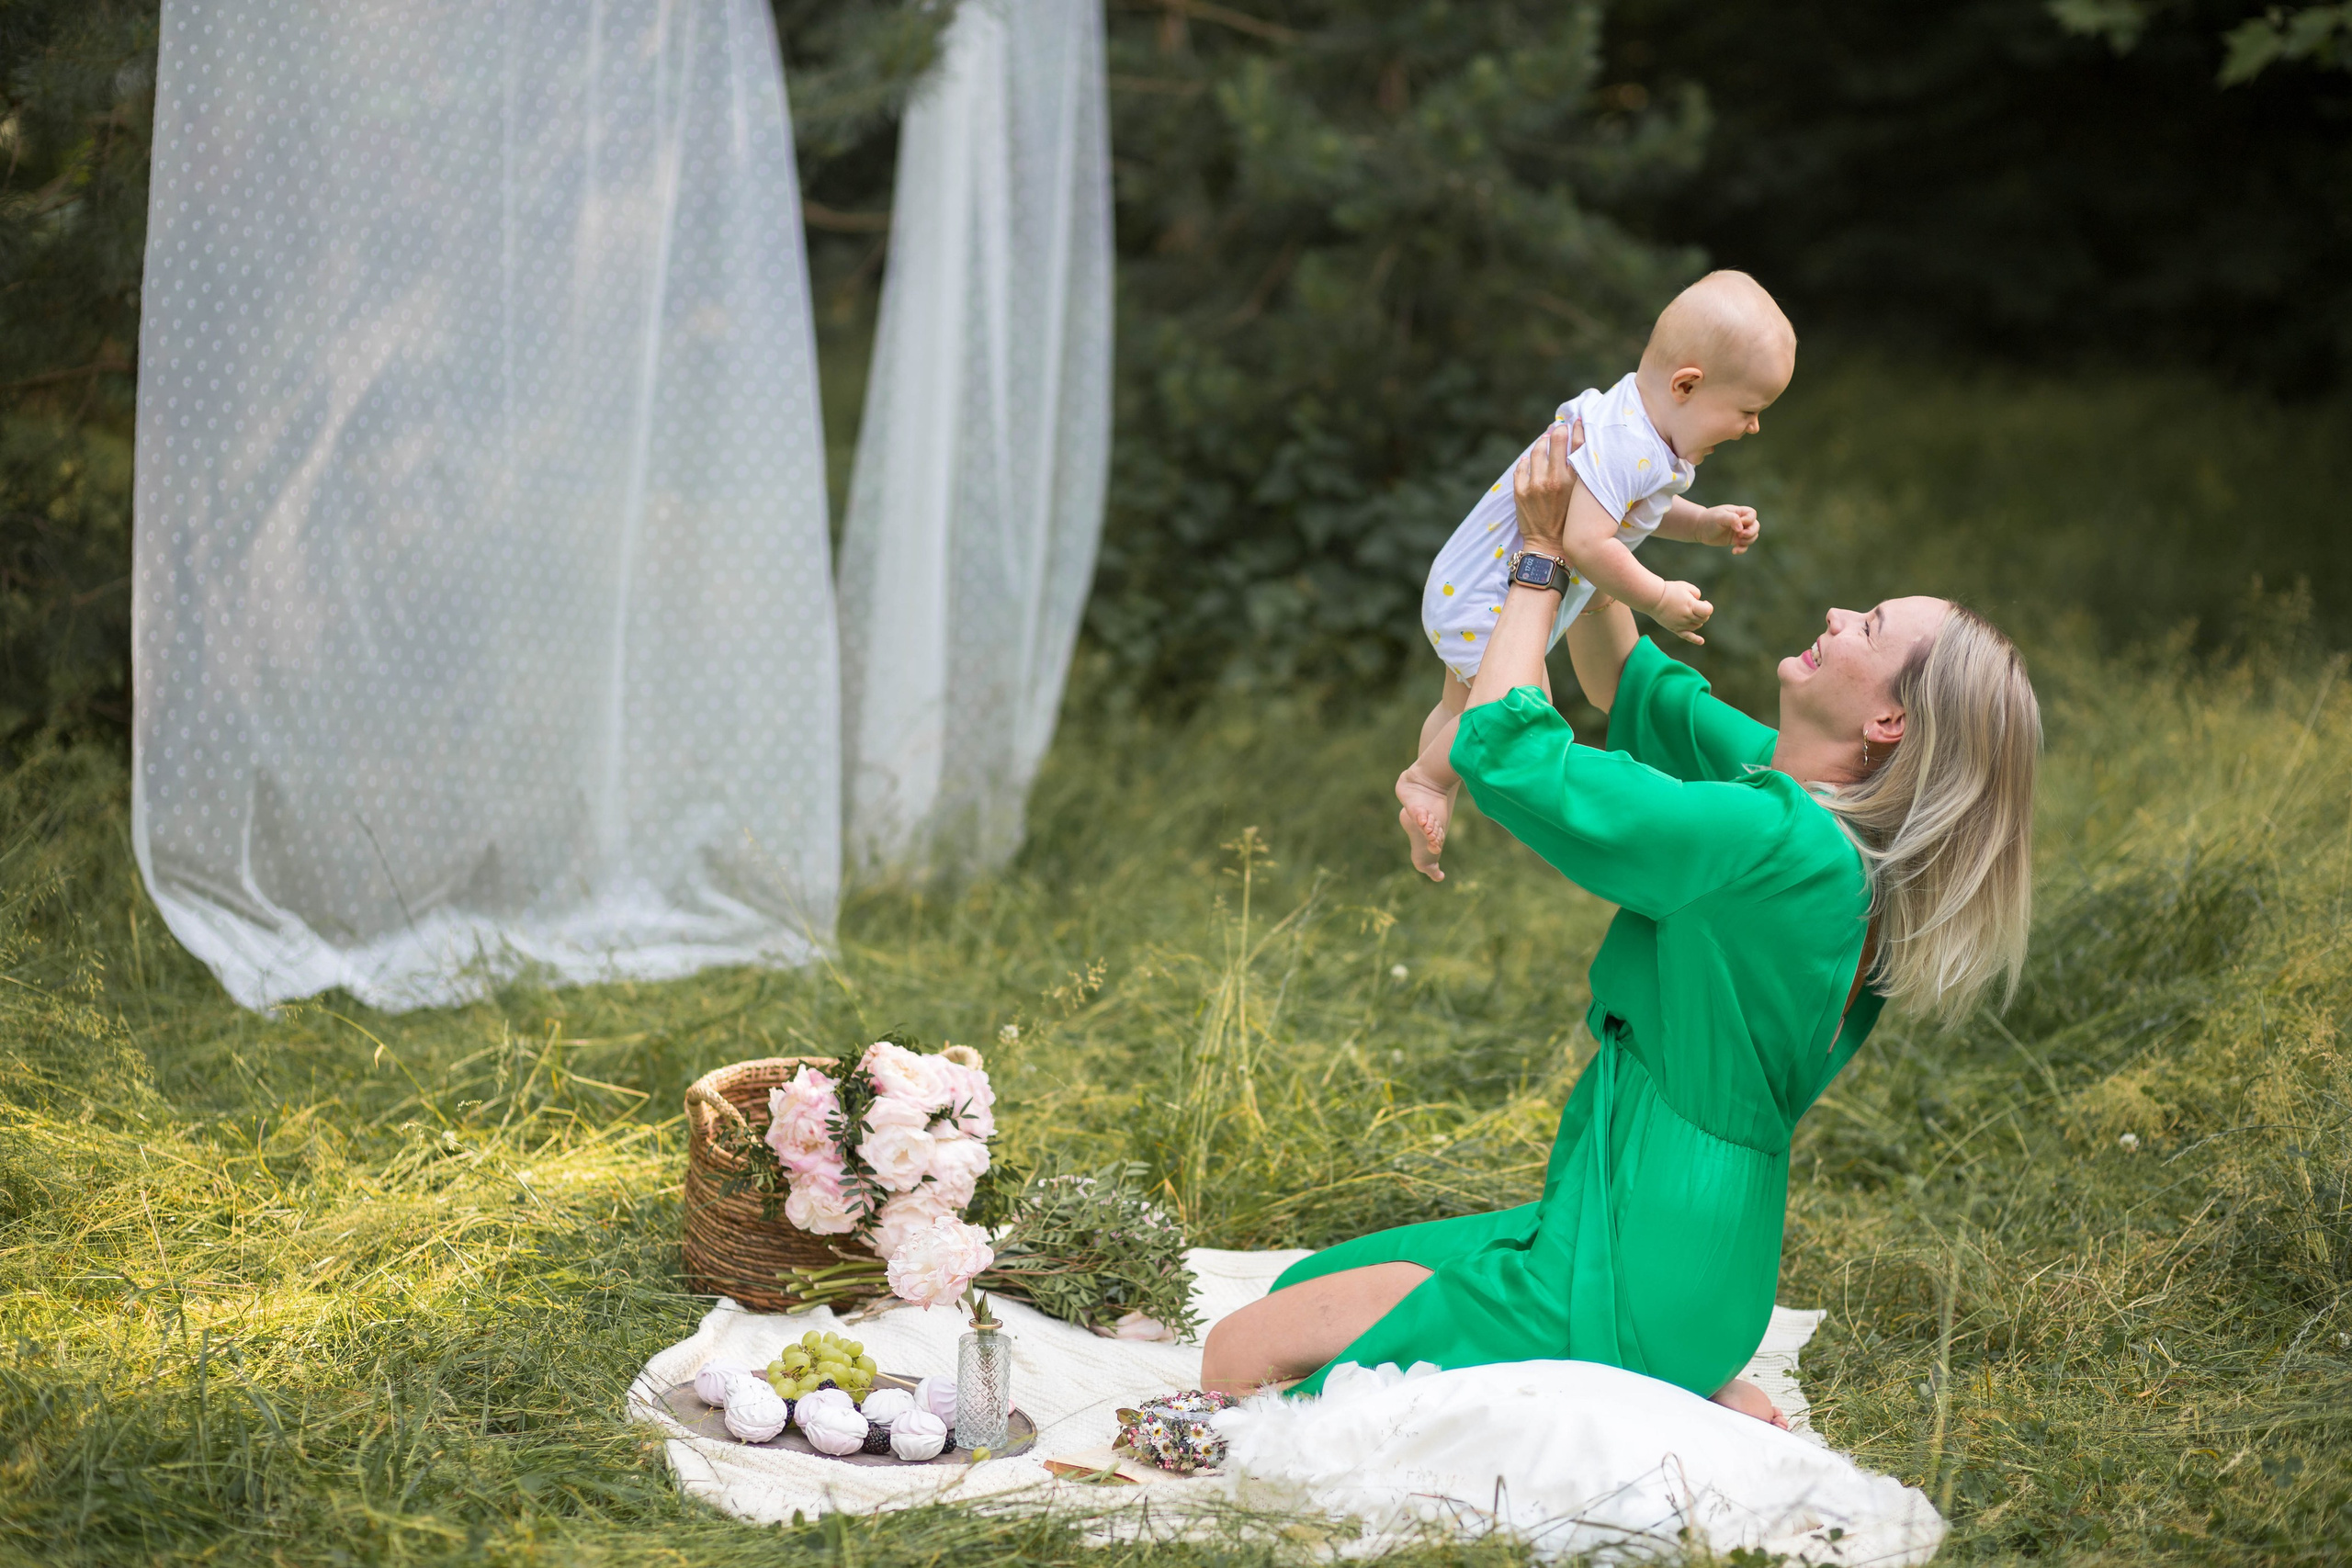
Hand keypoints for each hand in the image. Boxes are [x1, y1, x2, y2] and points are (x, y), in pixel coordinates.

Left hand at [1511, 417, 1584, 553]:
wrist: (1550, 545)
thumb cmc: (1570, 520)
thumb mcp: (1582, 496)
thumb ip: (1582, 472)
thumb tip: (1580, 444)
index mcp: (1575, 481)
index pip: (1578, 444)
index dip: (1577, 428)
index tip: (1577, 421)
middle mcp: (1555, 480)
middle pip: (1556, 441)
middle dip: (1558, 431)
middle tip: (1558, 428)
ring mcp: (1536, 485)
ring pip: (1537, 451)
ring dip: (1541, 443)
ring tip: (1544, 441)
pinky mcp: (1520, 492)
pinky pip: (1521, 466)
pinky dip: (1526, 460)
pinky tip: (1530, 459)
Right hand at [1648, 580, 1712, 643]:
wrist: (1653, 598)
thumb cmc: (1670, 590)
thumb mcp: (1686, 587)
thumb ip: (1697, 594)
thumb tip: (1699, 603)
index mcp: (1691, 605)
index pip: (1708, 611)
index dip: (1708, 606)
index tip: (1703, 602)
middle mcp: (1687, 616)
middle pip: (1703, 619)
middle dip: (1702, 613)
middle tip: (1695, 605)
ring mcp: (1681, 624)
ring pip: (1697, 626)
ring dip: (1697, 620)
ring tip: (1688, 611)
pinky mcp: (1675, 628)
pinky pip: (1687, 636)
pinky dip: (1695, 639)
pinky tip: (1701, 642)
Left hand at [1693, 504, 1760, 553]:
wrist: (1699, 528)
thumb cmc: (1709, 519)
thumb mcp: (1720, 517)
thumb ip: (1732, 519)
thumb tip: (1741, 528)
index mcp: (1739, 512)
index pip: (1752, 514)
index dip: (1749, 520)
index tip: (1740, 523)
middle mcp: (1741, 521)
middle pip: (1756, 526)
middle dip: (1751, 532)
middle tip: (1740, 535)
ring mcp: (1739, 531)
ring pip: (1752, 537)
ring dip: (1747, 541)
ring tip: (1736, 543)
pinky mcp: (1735, 540)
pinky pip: (1744, 546)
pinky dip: (1742, 549)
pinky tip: (1734, 551)